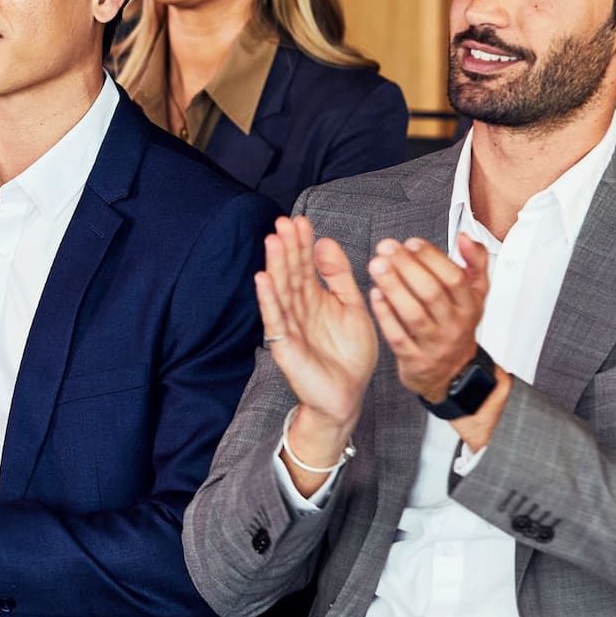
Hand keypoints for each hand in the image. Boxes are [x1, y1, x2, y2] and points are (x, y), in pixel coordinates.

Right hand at [255, 216, 377, 437]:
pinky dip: (269, 299)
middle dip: (288, 248)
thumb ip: (340, 276)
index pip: (306, 265)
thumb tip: (325, 242)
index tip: (301, 221)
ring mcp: (290, 325)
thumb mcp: (352, 306)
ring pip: (281, 290)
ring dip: (276, 265)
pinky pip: (275, 318)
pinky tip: (263, 279)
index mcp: (315, 298)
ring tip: (273, 241)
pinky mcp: (285, 344)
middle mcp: (299, 308)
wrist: (347, 395)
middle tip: (283, 222)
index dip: (303, 244)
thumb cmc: (350, 355)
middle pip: (291, 273)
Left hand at [365, 235, 488, 401]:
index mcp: (469, 306)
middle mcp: (453, 325)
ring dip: (393, 287)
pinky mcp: (414, 359)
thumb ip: (475, 263)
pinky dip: (385, 315)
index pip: (454, 278)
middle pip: (431, 292)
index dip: (432, 258)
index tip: (411, 243)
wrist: (452, 374)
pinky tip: (375, 295)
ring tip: (376, 266)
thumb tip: (466, 238)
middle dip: (406, 266)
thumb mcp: (474, 296)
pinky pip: (398, 336)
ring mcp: (434, 344)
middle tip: (386, 248)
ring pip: (413, 314)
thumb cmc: (457, 327)